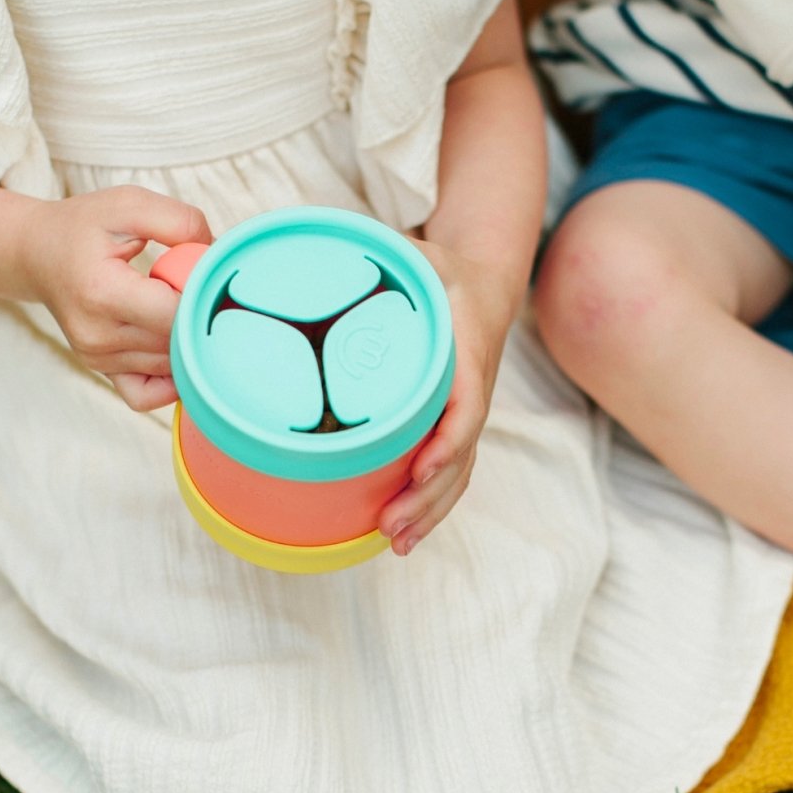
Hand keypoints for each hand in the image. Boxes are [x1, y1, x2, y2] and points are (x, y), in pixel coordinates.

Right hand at [18, 185, 210, 409]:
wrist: (37, 254)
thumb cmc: (82, 227)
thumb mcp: (129, 204)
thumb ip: (179, 222)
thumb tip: (217, 256)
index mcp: (102, 292)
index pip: (175, 314)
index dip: (204, 298)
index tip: (211, 277)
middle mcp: (97, 334)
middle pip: (177, 344)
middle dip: (201, 319)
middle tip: (206, 292)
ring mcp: (98, 358)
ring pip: (170, 368)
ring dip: (188, 342)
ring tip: (181, 308)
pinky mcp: (102, 371)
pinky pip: (148, 395)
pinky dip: (170, 378)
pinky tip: (175, 347)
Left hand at [377, 238, 517, 555]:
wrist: (487, 284)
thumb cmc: (444, 270)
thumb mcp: (419, 253)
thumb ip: (379, 251)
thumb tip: (305, 256)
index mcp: (467, 354)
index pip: (465, 407)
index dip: (446, 442)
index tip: (421, 466)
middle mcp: (471, 392)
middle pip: (459, 457)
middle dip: (428, 497)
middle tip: (390, 526)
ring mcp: (464, 414)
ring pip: (456, 474)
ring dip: (429, 512)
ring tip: (396, 542)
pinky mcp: (452, 426)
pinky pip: (448, 471)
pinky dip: (429, 504)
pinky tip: (401, 532)